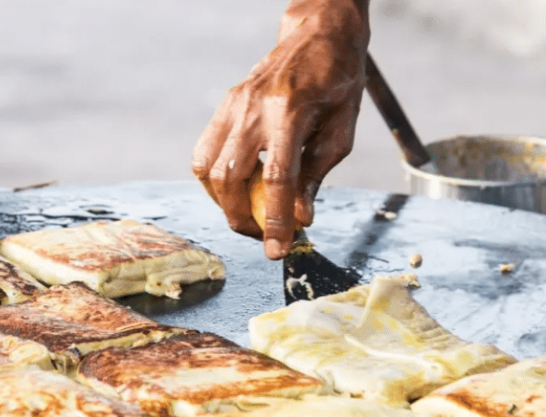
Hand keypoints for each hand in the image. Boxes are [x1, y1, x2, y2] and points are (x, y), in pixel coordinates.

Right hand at [192, 0, 370, 258]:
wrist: (318, 36)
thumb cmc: (337, 83)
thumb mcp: (341, 131)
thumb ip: (317, 175)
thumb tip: (300, 218)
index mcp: (292, 111)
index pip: (278, 177)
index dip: (276, 219)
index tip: (277, 250)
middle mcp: (254, 107)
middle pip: (232, 178)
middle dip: (243, 219)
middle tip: (264, 236)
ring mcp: (233, 105)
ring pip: (209, 170)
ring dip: (225, 204)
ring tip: (248, 215)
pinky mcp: (224, 106)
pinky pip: (204, 154)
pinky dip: (215, 182)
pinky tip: (235, 192)